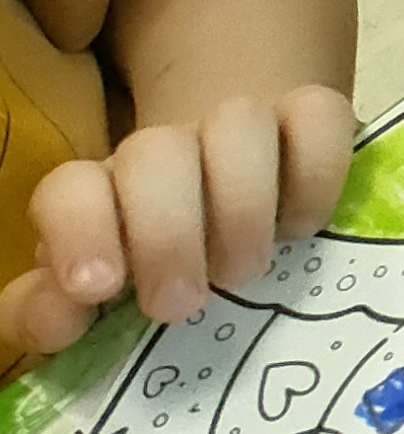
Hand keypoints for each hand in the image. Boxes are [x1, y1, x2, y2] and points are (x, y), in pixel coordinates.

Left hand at [3, 87, 355, 362]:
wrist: (232, 204)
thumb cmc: (156, 271)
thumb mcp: (95, 299)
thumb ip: (52, 312)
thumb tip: (58, 315)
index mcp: (98, 195)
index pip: (70, 189)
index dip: (81, 232)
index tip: (99, 288)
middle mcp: (163, 152)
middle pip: (154, 154)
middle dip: (167, 234)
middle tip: (179, 304)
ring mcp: (242, 128)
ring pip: (240, 122)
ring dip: (244, 205)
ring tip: (244, 273)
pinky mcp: (311, 118)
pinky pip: (321, 119)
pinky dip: (315, 176)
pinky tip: (302, 229)